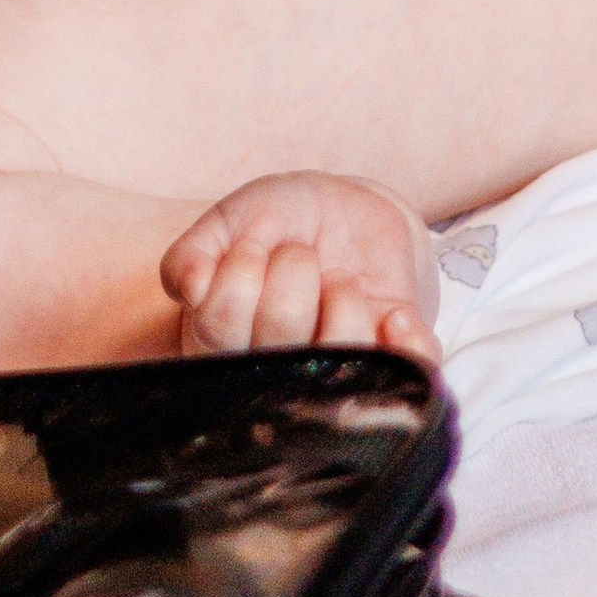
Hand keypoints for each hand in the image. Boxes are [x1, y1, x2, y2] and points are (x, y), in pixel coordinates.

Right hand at [162, 173, 439, 361]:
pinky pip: (408, 376)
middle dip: (293, 270)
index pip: (218, 326)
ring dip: (344, 296)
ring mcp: (336, 379)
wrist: (347, 217)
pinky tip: (392, 313)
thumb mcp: (230, 223)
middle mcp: (275, 378)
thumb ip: (194, 253)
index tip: (252, 248)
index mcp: (223, 347)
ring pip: (342, 354)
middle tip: (299, 256)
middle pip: (280, 336)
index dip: (239, 271)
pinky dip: (406, 341)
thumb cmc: (278, 226)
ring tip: (340, 281)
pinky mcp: (393, 375)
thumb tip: (189, 284)